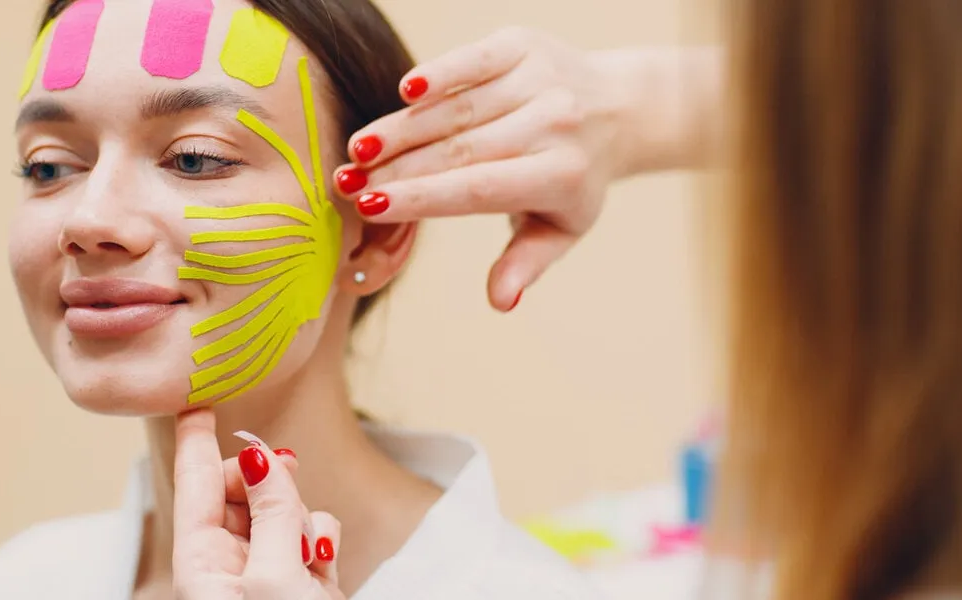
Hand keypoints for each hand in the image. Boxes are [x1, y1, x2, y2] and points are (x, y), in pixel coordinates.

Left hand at [174, 409, 343, 599]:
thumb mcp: (273, 579)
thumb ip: (271, 515)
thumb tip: (262, 459)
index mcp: (202, 565)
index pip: (194, 486)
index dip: (195, 442)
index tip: (196, 402)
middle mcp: (231, 566)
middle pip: (242, 491)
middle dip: (267, 480)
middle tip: (287, 469)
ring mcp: (269, 572)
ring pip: (283, 509)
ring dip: (301, 517)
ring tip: (309, 553)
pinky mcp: (304, 583)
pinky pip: (312, 535)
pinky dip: (323, 538)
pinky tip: (324, 561)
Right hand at [333, 30, 720, 310]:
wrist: (617, 109)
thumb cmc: (574, 179)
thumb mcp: (559, 230)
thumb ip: (525, 263)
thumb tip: (501, 302)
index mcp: (559, 175)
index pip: (477, 188)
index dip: (421, 197)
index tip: (371, 207)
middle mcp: (553, 123)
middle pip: (458, 149)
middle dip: (396, 168)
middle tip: (344, 184)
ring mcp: (539, 79)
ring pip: (456, 109)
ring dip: (401, 128)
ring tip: (356, 150)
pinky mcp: (523, 45)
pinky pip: (472, 61)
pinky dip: (438, 75)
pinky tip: (402, 92)